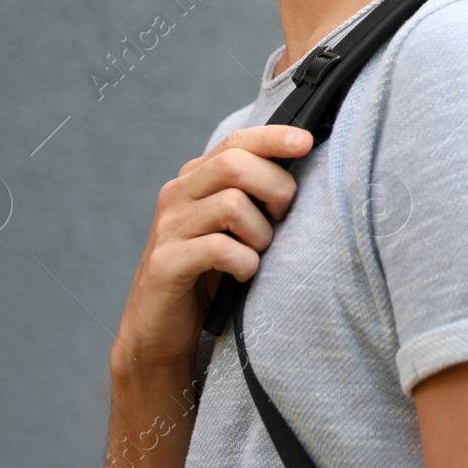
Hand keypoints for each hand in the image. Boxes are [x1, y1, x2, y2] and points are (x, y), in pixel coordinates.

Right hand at [112, 125, 312, 372]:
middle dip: (275, 188)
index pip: (237, 141)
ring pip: (231, 205)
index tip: (307, 142)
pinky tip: (245, 273)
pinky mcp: (165, 264)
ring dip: (260, 233)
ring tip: (257, 253)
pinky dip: (244, 262)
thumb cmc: (210, 272)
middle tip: (281, 218)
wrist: (159, 329)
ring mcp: (169, 228)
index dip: (274, 138)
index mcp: (195, 179)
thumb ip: (254, 191)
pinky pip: (219, 249)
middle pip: (235, 164)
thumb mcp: (234, 224)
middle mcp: (177, 195)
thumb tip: (305, 160)